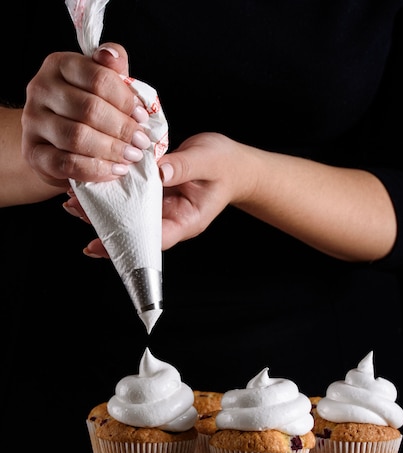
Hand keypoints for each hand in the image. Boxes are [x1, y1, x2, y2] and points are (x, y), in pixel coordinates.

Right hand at [21, 43, 150, 187]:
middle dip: (122, 128)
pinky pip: (66, 163)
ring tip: (131, 157)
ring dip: (111, 150)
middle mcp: (41, 89)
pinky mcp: (33, 153)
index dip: (125, 100)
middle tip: (141, 142)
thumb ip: (113, 70)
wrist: (56, 142)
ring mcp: (33, 122)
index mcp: (59, 65)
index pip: (98, 78)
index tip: (142, 117)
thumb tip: (114, 57)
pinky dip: (95, 169)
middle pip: (89, 108)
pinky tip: (114, 171)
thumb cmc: (86, 111)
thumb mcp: (103, 85)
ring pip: (77, 136)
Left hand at [68, 132, 247, 255]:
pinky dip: (112, 190)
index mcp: (186, 220)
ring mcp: (161, 206)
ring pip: (127, 214)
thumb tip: (159, 171)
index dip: (126, 244)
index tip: (98, 245)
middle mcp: (169, 218)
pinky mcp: (154, 191)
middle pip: (133, 229)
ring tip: (73, 199)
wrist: (234, 164)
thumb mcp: (209, 162)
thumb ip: (185, 166)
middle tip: (74, 210)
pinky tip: (92, 182)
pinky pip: (131, 195)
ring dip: (102, 207)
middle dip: (103, 223)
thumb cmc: (226, 166)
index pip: (153, 239)